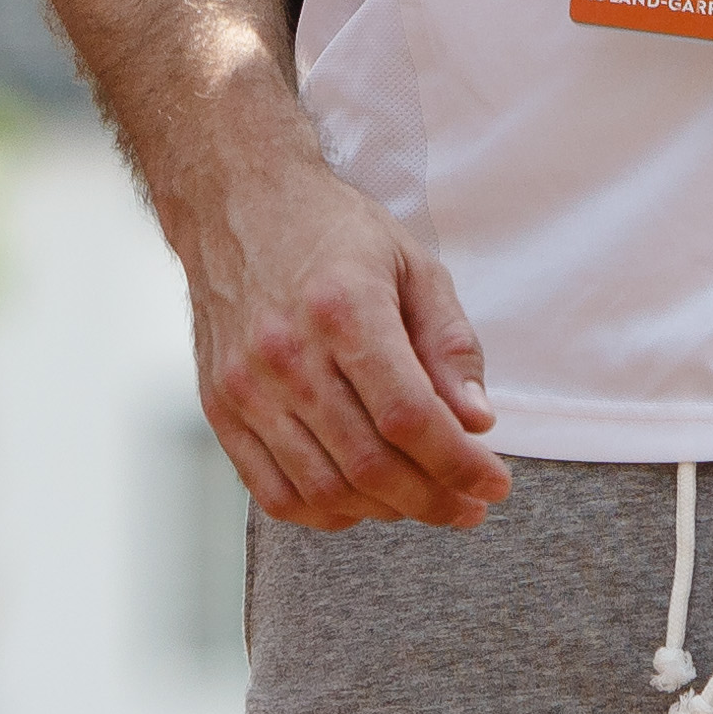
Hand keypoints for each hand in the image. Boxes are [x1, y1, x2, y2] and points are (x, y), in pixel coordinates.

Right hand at [180, 155, 511, 531]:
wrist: (236, 201)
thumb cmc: (332, 230)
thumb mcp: (412, 264)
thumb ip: (449, 343)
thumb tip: (477, 422)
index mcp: (344, 308)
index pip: (409, 416)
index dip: (459, 464)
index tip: (493, 484)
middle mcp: (287, 352)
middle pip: (370, 462)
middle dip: (433, 499)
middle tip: (467, 505)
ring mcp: (246, 385)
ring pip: (324, 488)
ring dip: (386, 511)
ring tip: (422, 501)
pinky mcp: (219, 405)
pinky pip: (271, 491)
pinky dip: (324, 513)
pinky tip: (361, 501)